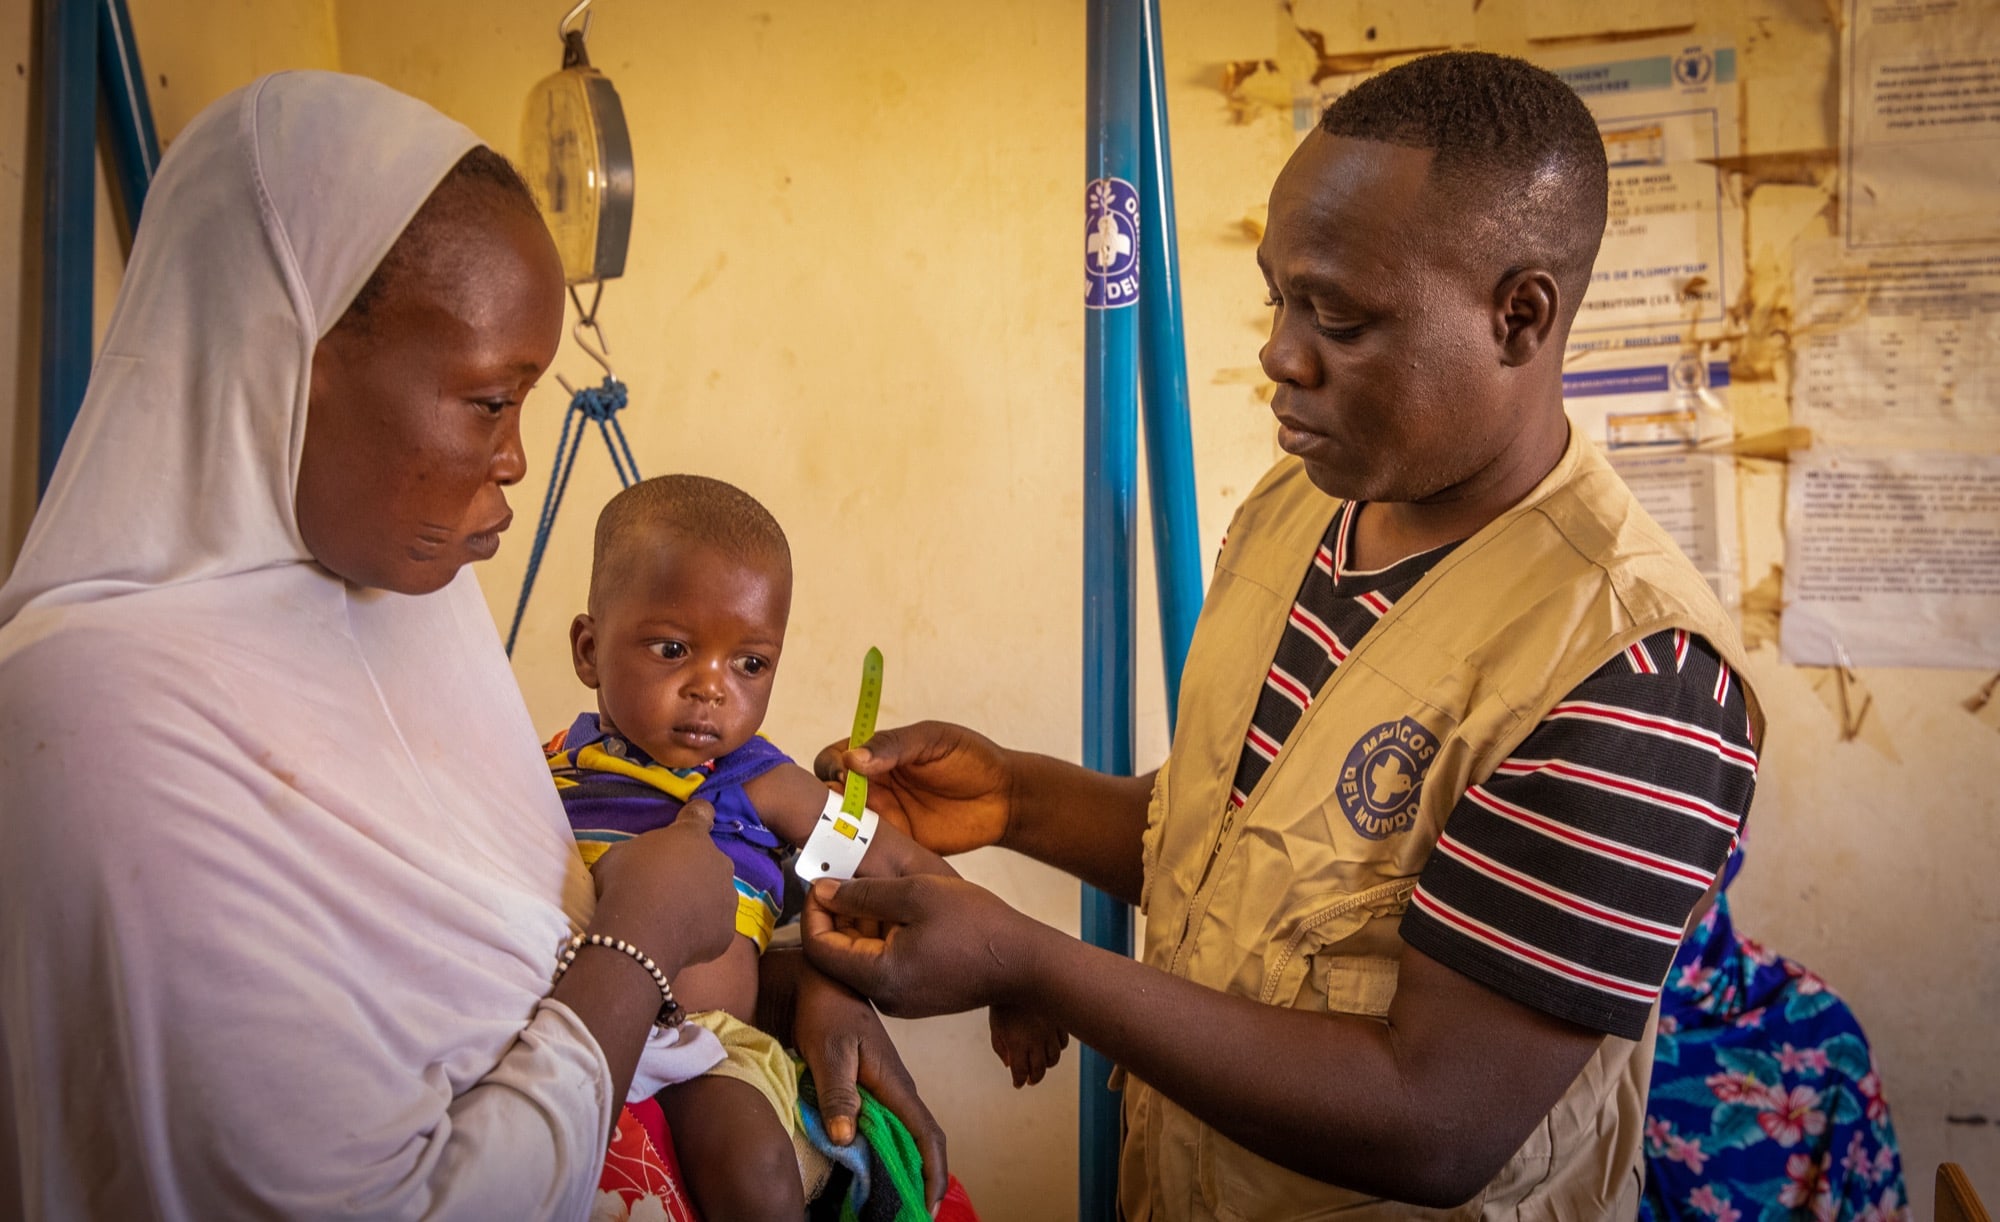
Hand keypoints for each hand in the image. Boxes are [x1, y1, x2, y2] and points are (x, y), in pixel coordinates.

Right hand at [588, 799, 735, 972]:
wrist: (638, 934)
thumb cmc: (623, 884)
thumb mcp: (617, 855)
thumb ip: (635, 851)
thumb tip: (634, 860)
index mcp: (691, 836)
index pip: (702, 813)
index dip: (696, 816)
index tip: (691, 822)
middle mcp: (718, 862)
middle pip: (710, 861)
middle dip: (693, 871)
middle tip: (666, 889)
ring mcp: (727, 897)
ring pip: (716, 895)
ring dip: (700, 902)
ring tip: (671, 919)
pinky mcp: (726, 930)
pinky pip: (714, 927)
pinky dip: (700, 932)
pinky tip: (678, 939)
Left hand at [791, 962, 948, 1210]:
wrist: (823, 979)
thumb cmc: (827, 1009)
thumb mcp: (828, 1050)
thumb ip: (838, 1093)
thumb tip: (847, 1138)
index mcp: (895, 1083)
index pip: (927, 1133)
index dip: (933, 1171)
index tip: (929, 1205)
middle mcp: (897, 1090)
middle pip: (919, 1142)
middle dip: (921, 1179)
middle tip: (908, 1213)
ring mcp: (884, 1089)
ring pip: (901, 1136)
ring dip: (900, 1167)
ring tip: (888, 1201)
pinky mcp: (868, 1087)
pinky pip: (881, 1126)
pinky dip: (879, 1151)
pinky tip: (865, 1168)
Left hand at [802, 874, 1042, 1017]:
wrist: (1025, 962)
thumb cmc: (977, 924)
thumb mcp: (915, 894)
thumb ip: (863, 894)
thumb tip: (822, 892)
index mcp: (879, 975)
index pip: (818, 948)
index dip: (812, 913)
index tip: (823, 884)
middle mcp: (884, 997)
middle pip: (835, 957)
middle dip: (835, 918)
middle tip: (850, 883)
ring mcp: (901, 1001)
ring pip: (859, 962)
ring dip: (860, 928)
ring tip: (879, 895)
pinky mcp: (916, 997)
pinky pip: (883, 969)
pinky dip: (880, 941)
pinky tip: (901, 916)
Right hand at [813, 721, 1013, 855]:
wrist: (1005, 797)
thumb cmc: (971, 758)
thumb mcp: (932, 740)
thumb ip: (893, 746)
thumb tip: (852, 759)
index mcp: (877, 755)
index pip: (833, 759)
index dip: (830, 766)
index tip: (842, 774)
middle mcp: (872, 787)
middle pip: (829, 796)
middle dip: (824, 803)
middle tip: (840, 809)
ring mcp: (882, 818)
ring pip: (842, 826)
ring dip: (837, 831)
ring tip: (848, 834)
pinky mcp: (896, 845)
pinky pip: (868, 852)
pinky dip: (858, 855)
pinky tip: (862, 855)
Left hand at [989, 1003, 1067, 1088]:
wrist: (1017, 975)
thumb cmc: (1002, 1002)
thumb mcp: (995, 1026)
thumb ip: (1000, 1047)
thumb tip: (1008, 1064)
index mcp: (1017, 1043)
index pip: (1020, 1072)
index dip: (1019, 1081)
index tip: (1018, 1083)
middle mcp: (1035, 1040)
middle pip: (1039, 1070)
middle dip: (1034, 1078)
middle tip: (1030, 1080)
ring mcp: (1049, 1031)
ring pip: (1054, 1058)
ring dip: (1046, 1066)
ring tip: (1041, 1066)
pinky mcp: (1058, 1021)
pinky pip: (1063, 1043)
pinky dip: (1057, 1049)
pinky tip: (1051, 1048)